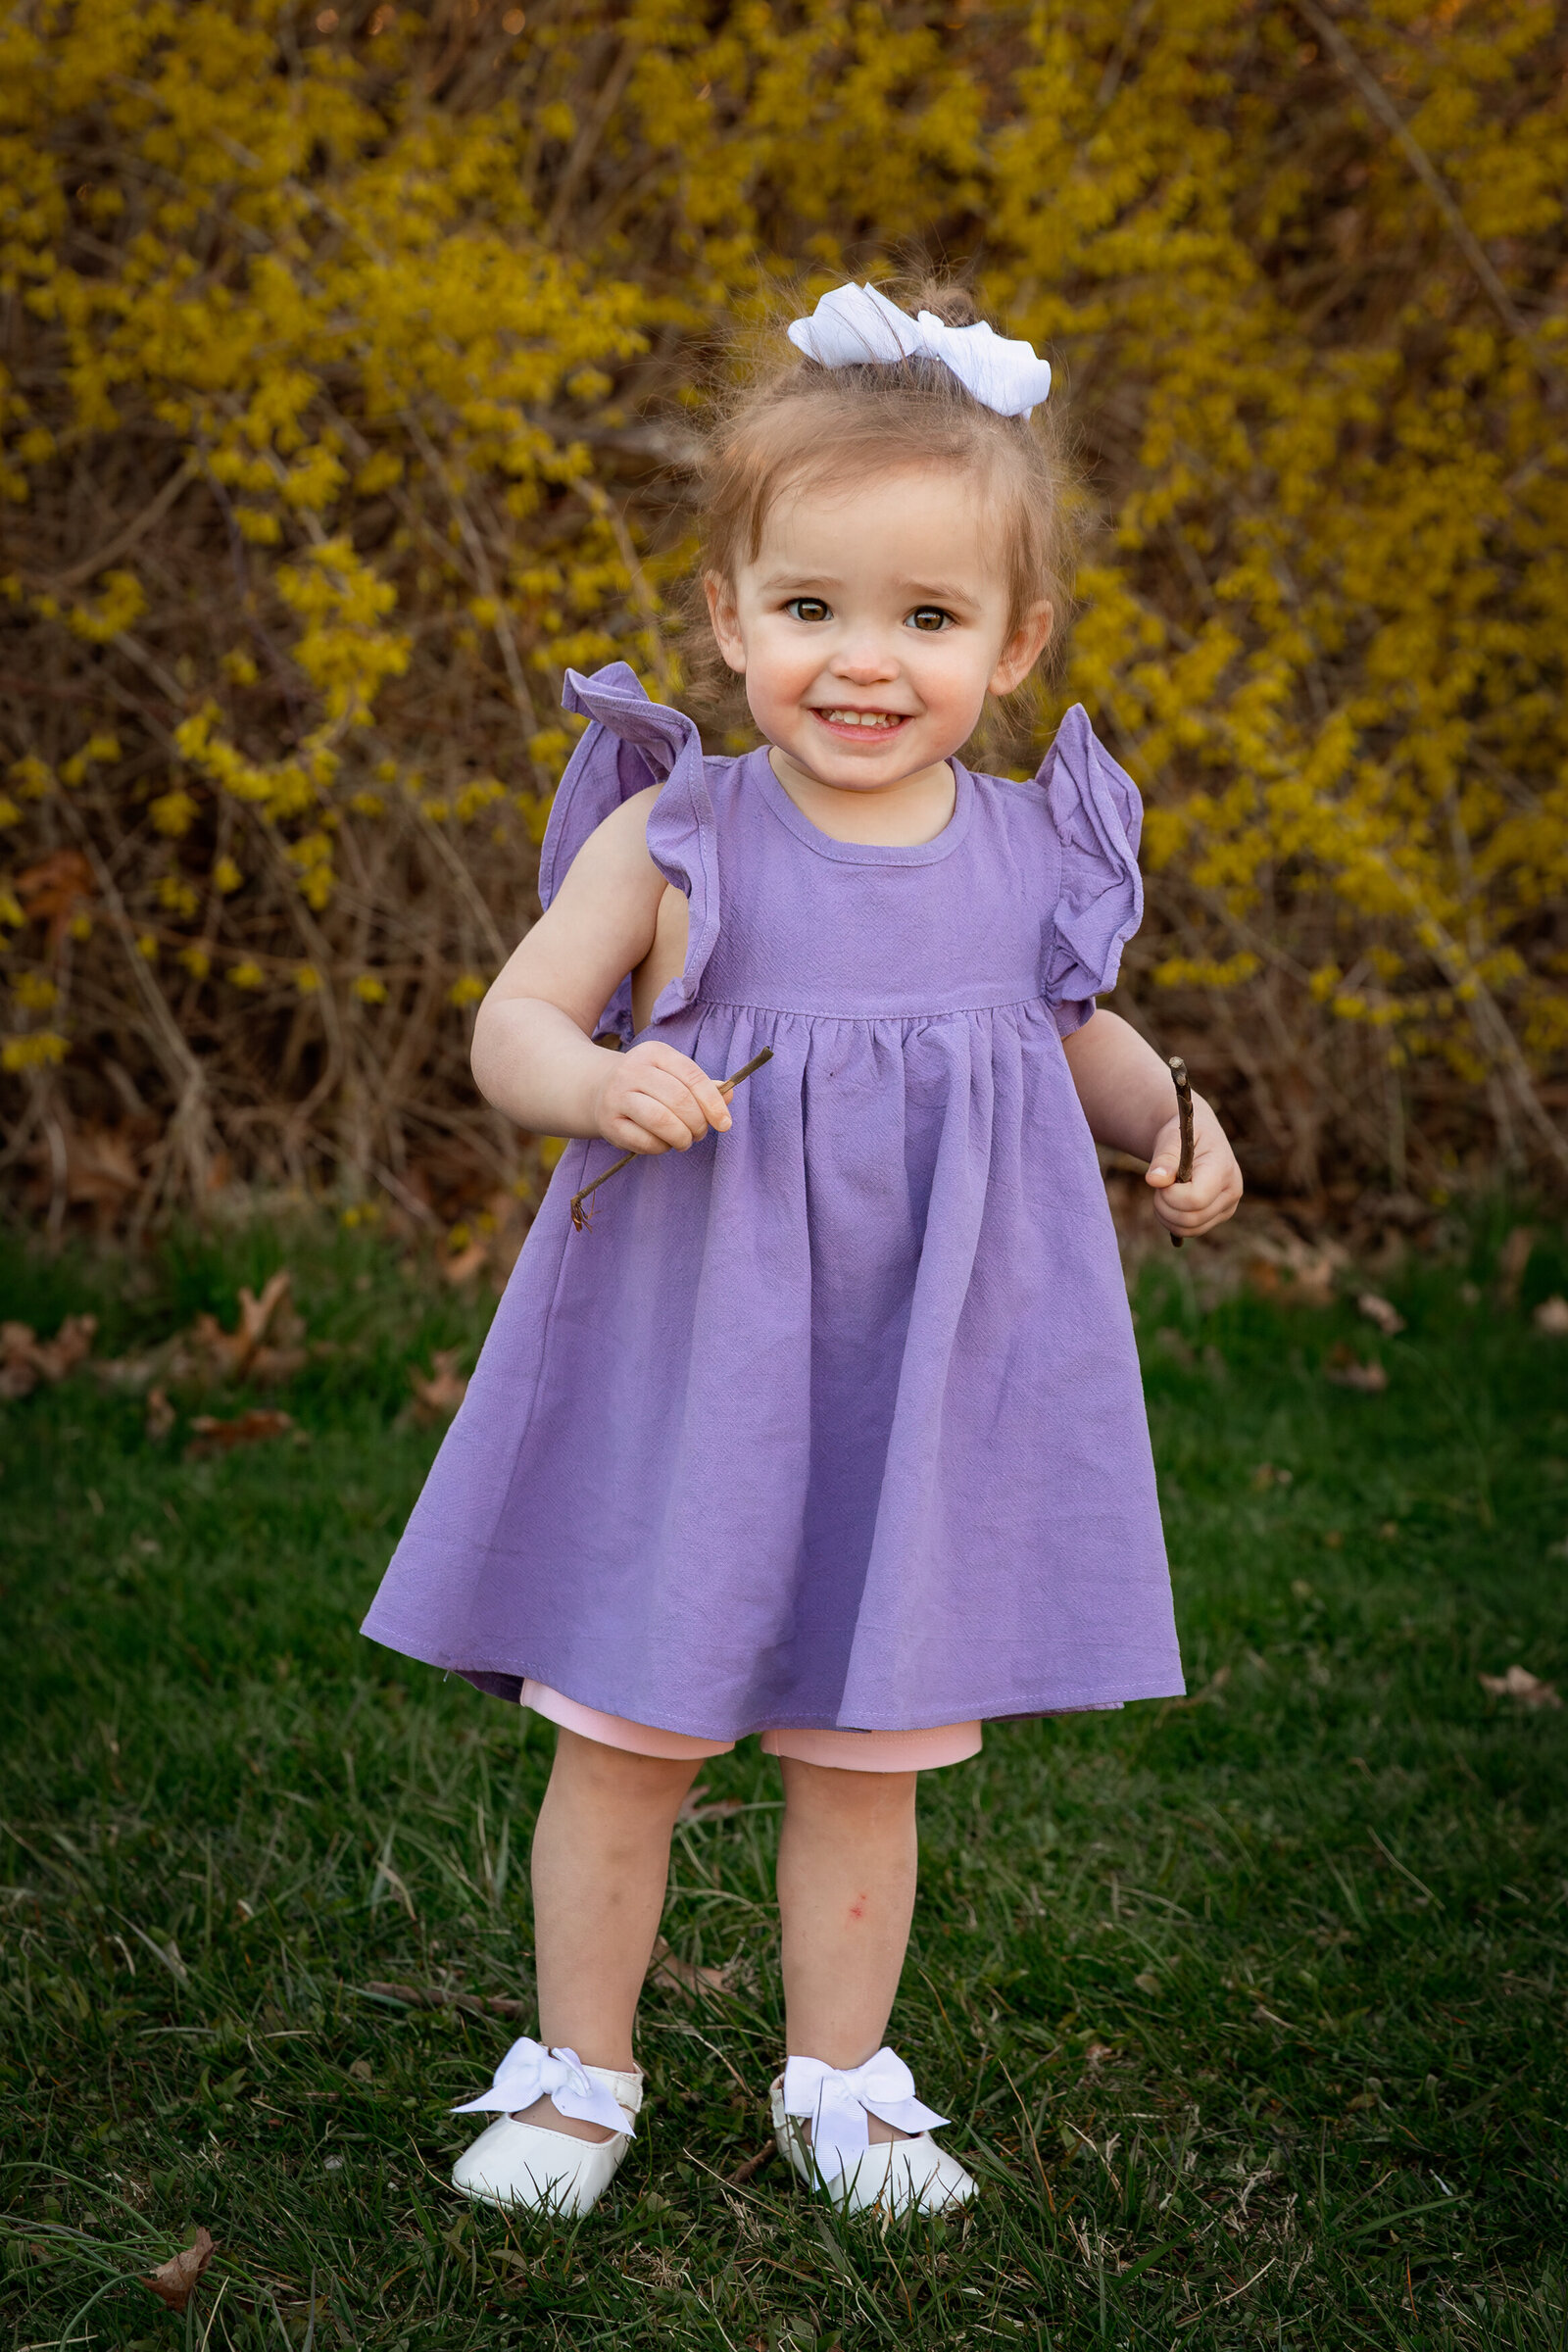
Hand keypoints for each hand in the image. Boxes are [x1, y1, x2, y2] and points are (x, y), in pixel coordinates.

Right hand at [591, 1040, 732, 1156]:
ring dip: (681, 1137)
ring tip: (684, 1141)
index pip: (692, 1076)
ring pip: (660, 1120)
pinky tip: (663, 1144)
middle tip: (700, 1133)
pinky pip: (644, 1141)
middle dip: (698, 1123)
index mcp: (655, 1052)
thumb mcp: (674, 1076)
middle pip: (679, 1099)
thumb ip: (702, 1086)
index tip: (725, 1123)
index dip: (713, 1103)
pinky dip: (661, 1148)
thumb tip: (729, 1096)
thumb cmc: (649, 1085)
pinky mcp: (609, 1122)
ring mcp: (617, 1096)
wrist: (599, 1090)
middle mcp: (633, 1070)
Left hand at [1144, 1096, 1242, 1238]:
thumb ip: (1164, 1159)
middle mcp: (1232, 1192)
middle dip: (1164, 1205)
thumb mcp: (1172, 1137)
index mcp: (1224, 1169)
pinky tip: (1170, 1202)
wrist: (1199, 1136)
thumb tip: (1154, 1180)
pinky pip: (1191, 1231)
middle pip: (1191, 1218)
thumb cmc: (1184, 1134)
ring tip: (1163, 1191)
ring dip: (1166, 1215)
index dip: (1171, 1195)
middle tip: (1159, 1185)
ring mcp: (1227, 1208)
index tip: (1162, 1179)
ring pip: (1189, 1229)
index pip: (1196, 1199)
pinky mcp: (1218, 1217)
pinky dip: (1172, 1221)